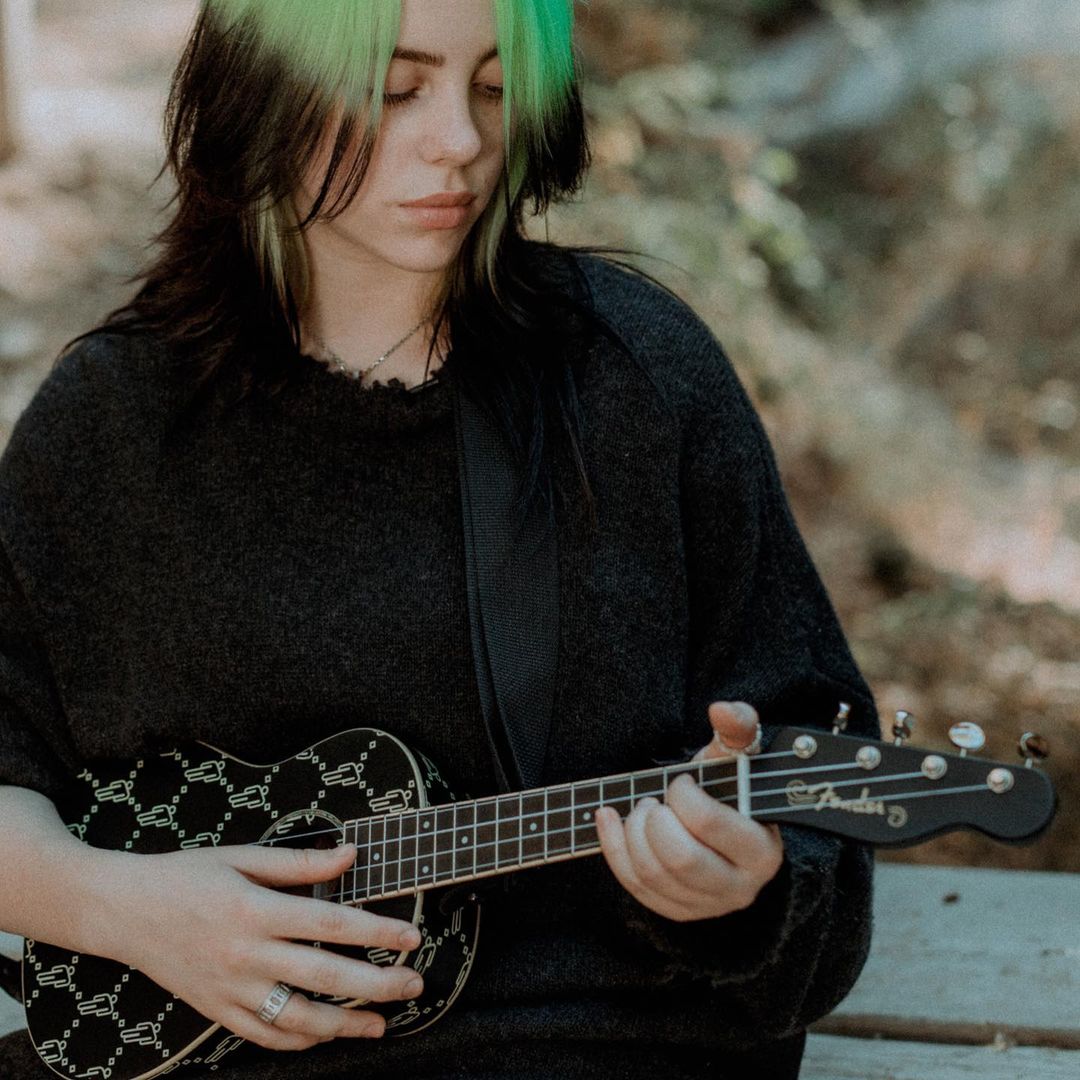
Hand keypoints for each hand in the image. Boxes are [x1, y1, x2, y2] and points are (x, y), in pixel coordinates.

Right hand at [99, 843, 421, 1050]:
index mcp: (256, 910)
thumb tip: (351, 855)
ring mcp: (230, 989)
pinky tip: (326, 1034)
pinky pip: (262, 1035)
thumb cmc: (186, 876)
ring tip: (381, 1023)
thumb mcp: (243, 857)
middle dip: (377, 984)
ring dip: (345, 1025)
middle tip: (415, 984)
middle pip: (324, 977)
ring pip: (297, 1019)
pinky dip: (298, 1041)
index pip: (332, 924)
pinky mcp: (215, 1010)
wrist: (123, 910)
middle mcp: (246, 955)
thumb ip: (300, 862)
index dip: (377, 932)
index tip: (412, 937)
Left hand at [595, 701, 783, 921]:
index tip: (681, 782)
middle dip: (654, 820)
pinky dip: (612, 847)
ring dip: (633, 832)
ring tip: (640, 808)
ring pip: (653, 875)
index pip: (707, 822)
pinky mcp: (677, 910)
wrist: (718, 824)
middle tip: (654, 800)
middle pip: (680, 859)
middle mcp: (740, 888)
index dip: (682, 794)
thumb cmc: (727, 788)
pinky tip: (606, 817)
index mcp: (762, 852)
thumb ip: (738, 727)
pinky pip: (635, 886)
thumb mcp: (735, 755)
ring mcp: (707, 906)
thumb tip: (722, 710)